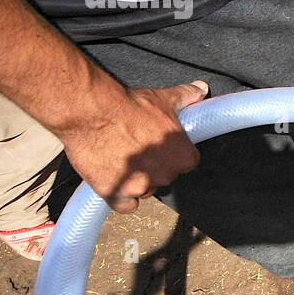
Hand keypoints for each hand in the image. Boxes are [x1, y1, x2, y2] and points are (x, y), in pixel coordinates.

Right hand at [57, 81, 207, 212]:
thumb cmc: (129, 106)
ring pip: (144, 190)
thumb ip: (187, 97)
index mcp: (184, 156)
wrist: (92, 112)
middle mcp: (166, 175)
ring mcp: (141, 187)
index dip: (171, 154)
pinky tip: (114, 179)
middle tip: (136, 148)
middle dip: (153, 166)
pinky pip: (125, 205)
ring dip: (135, 179)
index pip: (185, 163)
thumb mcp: (164, 99)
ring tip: (120, 157)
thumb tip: (201, 89)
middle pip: (164, 177)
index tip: (158, 146)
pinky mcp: (116, 194)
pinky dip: (120, 196)